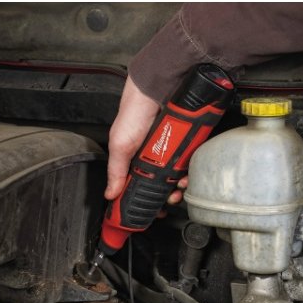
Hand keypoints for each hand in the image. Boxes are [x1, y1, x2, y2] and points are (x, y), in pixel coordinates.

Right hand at [105, 77, 188, 205]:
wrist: (156, 89)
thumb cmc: (134, 111)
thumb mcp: (119, 145)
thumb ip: (116, 171)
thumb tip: (110, 194)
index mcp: (137, 158)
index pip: (143, 185)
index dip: (148, 200)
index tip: (152, 212)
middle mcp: (156, 155)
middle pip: (165, 183)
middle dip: (168, 195)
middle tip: (170, 200)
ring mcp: (173, 149)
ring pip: (180, 174)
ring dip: (181, 184)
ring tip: (180, 185)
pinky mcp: (187, 141)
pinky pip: (192, 160)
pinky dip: (192, 169)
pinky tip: (189, 172)